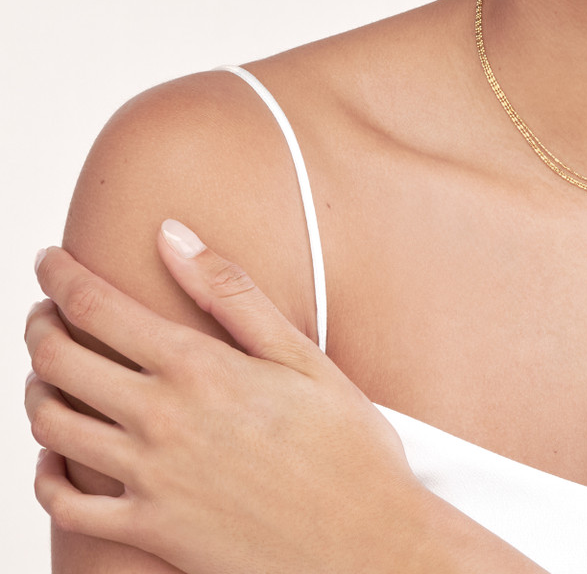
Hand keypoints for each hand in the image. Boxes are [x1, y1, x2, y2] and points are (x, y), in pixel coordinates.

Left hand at [25, 222, 426, 573]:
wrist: (363, 541)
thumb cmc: (346, 442)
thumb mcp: (300, 353)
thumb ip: (230, 292)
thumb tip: (172, 234)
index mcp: (198, 367)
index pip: (97, 307)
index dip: (60, 276)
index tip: (49, 259)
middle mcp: (160, 420)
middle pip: (58, 361)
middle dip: (39, 325)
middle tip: (45, 310)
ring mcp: (148, 480)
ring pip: (51, 427)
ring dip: (35, 389)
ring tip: (48, 372)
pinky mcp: (148, 531)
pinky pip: (66, 506)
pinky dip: (44, 473)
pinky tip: (54, 455)